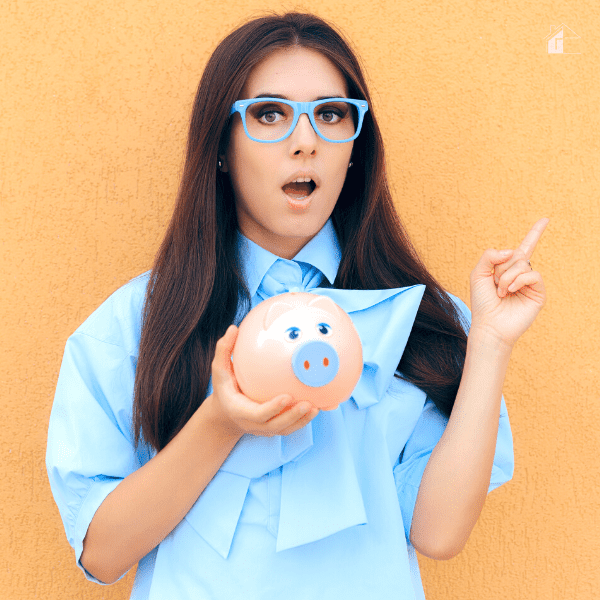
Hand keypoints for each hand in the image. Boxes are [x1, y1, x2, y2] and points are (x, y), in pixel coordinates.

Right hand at [207, 325, 318, 437]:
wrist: (226, 415)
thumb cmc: (224, 388)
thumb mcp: (219, 370)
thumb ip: (224, 351)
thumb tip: (233, 329)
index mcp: (239, 410)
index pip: (257, 414)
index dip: (272, 408)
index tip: (287, 397)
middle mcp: (253, 424)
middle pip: (275, 425)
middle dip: (292, 417)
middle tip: (308, 404)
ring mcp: (264, 429)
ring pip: (285, 429)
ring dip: (302, 420)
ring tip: (317, 407)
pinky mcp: (273, 428)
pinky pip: (290, 427)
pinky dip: (304, 420)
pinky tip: (318, 407)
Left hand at [469, 218, 548, 347]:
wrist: (489, 325)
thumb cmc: (482, 302)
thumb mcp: (478, 274)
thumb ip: (490, 255)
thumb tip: (513, 251)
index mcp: (508, 268)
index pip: (523, 247)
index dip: (534, 233)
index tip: (545, 219)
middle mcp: (521, 274)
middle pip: (516, 255)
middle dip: (501, 268)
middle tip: (494, 284)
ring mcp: (530, 283)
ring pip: (523, 264)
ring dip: (506, 276)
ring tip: (500, 292)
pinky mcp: (538, 293)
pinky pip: (533, 274)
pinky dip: (518, 280)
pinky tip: (510, 291)